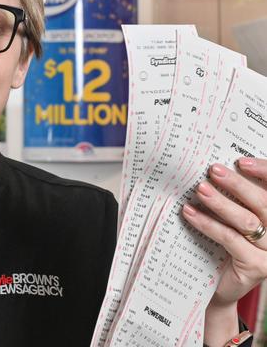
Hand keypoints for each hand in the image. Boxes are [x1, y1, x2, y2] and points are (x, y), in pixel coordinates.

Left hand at [182, 158, 266, 341]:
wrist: (216, 286)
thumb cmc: (221, 246)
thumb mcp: (228, 218)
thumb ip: (231, 198)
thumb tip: (212, 168)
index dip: (264, 173)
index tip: (240, 161)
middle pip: (264, 203)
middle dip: (238, 184)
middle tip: (214, 170)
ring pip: (248, 221)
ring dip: (221, 203)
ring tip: (200, 189)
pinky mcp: (258, 267)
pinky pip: (231, 239)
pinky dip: (208, 224)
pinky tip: (190, 213)